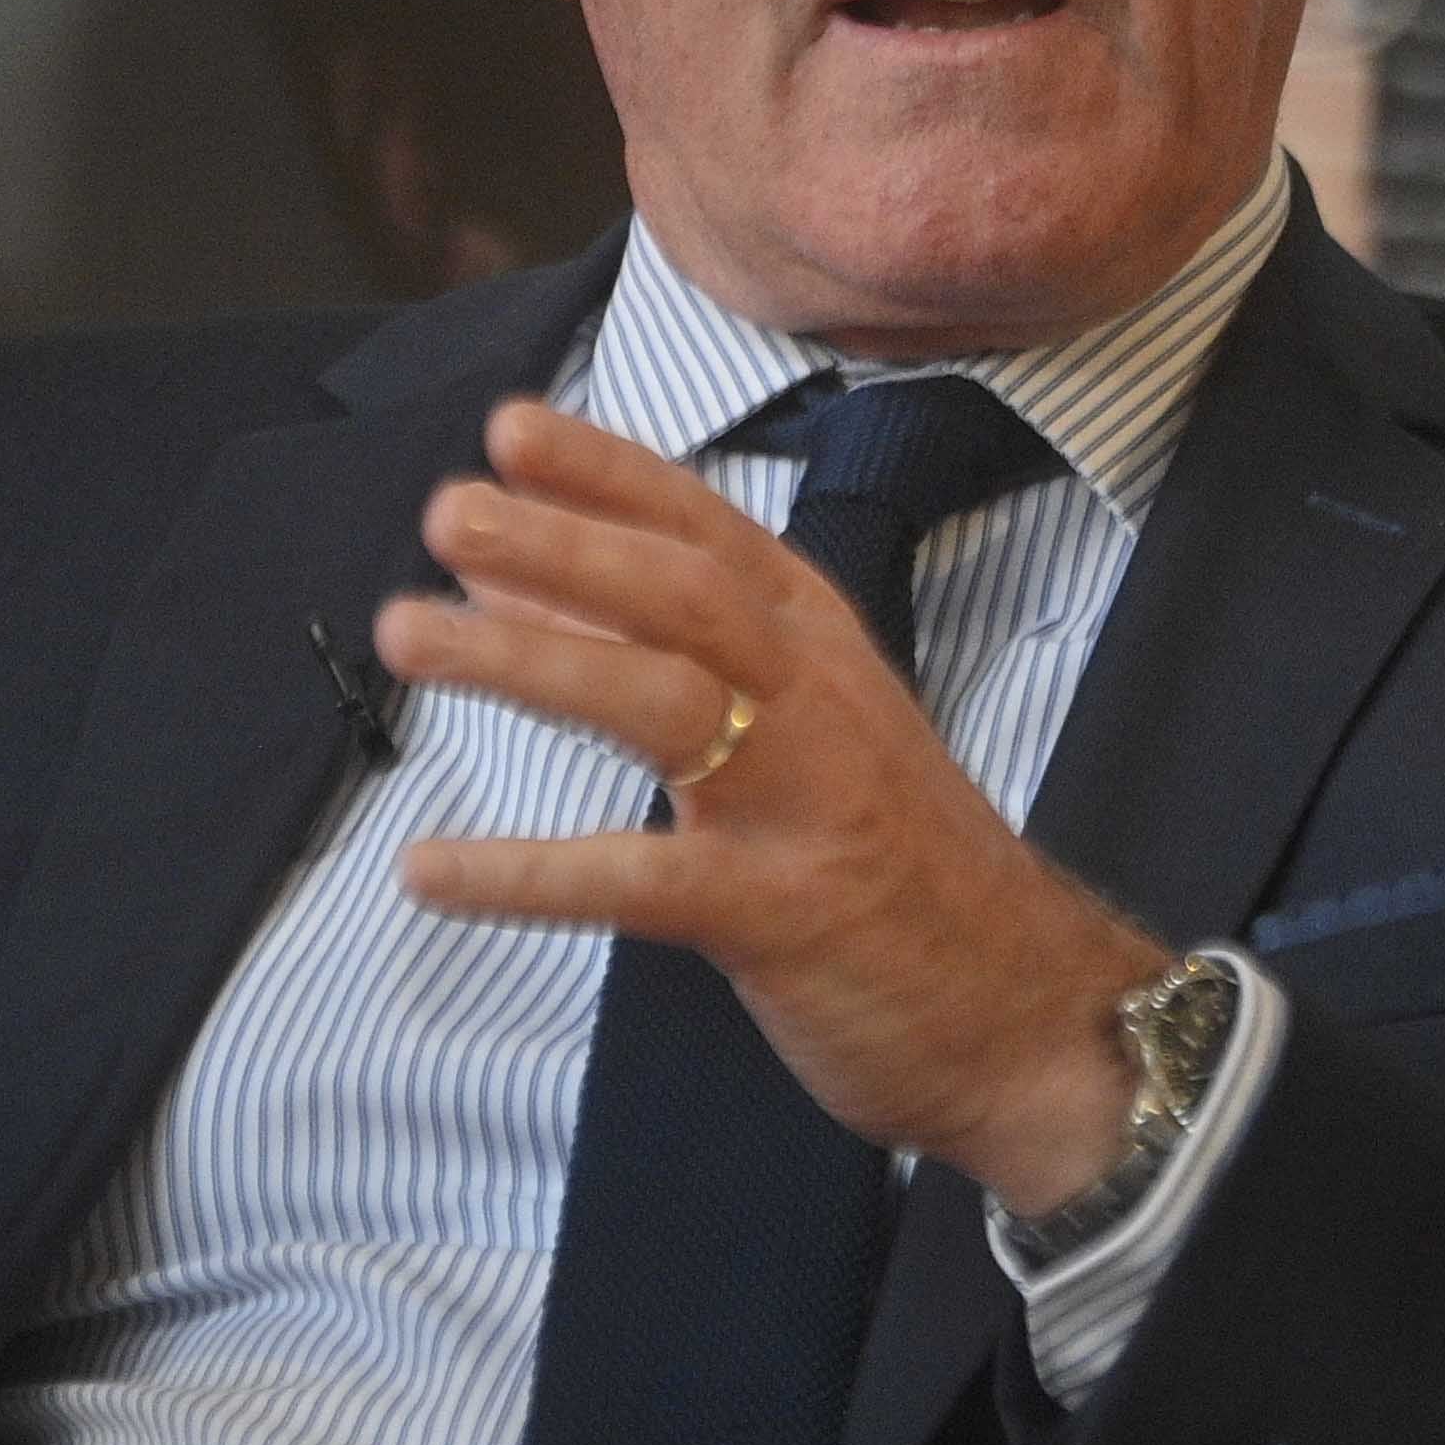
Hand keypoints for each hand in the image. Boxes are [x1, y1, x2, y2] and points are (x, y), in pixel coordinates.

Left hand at [375, 398, 1166, 1215]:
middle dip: (563, 541)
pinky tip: (429, 871)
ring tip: (411, 633)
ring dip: (528, 658)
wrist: (1032, 1017)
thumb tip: (522, 588)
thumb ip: (669, 659)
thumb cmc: (898, 871)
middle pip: (683, 593)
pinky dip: (527, 872)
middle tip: (448, 507)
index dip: (609, 474)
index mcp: (819, 650)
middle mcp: (817, 704)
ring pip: (662, 701)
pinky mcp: (783, 914)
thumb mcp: (799, 738)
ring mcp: (806, 805)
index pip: (710, 531)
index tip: (511, 427)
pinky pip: (640, 880)